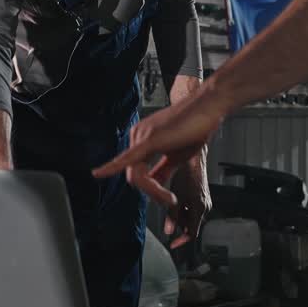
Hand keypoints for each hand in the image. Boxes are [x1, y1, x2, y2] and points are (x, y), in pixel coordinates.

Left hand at [92, 86, 227, 207]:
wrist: (209, 106)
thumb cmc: (198, 125)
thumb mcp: (178, 155)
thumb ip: (163, 170)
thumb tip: (154, 186)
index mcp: (143, 139)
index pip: (137, 172)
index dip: (151, 190)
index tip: (167, 199)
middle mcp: (138, 135)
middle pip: (134, 176)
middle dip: (152, 193)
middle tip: (170, 201)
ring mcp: (142, 135)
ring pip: (135, 175)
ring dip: (152, 191)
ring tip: (170, 198)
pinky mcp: (150, 138)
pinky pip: (128, 159)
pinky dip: (112, 168)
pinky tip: (98, 173)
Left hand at [162, 159, 209, 248]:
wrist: (194, 159)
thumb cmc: (186, 175)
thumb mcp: (176, 198)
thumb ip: (172, 217)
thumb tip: (168, 231)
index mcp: (200, 209)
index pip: (192, 234)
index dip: (182, 241)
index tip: (173, 245)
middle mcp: (205, 207)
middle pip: (190, 225)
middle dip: (178, 223)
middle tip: (168, 214)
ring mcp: (205, 201)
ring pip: (190, 216)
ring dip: (180, 214)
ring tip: (173, 202)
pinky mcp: (203, 196)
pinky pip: (193, 208)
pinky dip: (184, 207)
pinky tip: (178, 197)